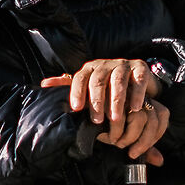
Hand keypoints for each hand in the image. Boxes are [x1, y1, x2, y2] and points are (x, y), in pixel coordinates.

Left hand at [41, 60, 169, 165]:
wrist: (133, 78)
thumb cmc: (105, 87)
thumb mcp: (86, 87)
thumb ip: (67, 86)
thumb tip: (44, 84)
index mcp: (89, 69)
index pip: (79, 78)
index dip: (77, 93)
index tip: (76, 109)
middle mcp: (105, 65)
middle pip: (98, 80)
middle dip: (97, 101)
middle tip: (97, 120)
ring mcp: (123, 65)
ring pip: (118, 80)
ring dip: (116, 100)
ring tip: (115, 119)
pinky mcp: (140, 68)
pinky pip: (139, 79)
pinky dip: (137, 93)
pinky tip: (135, 108)